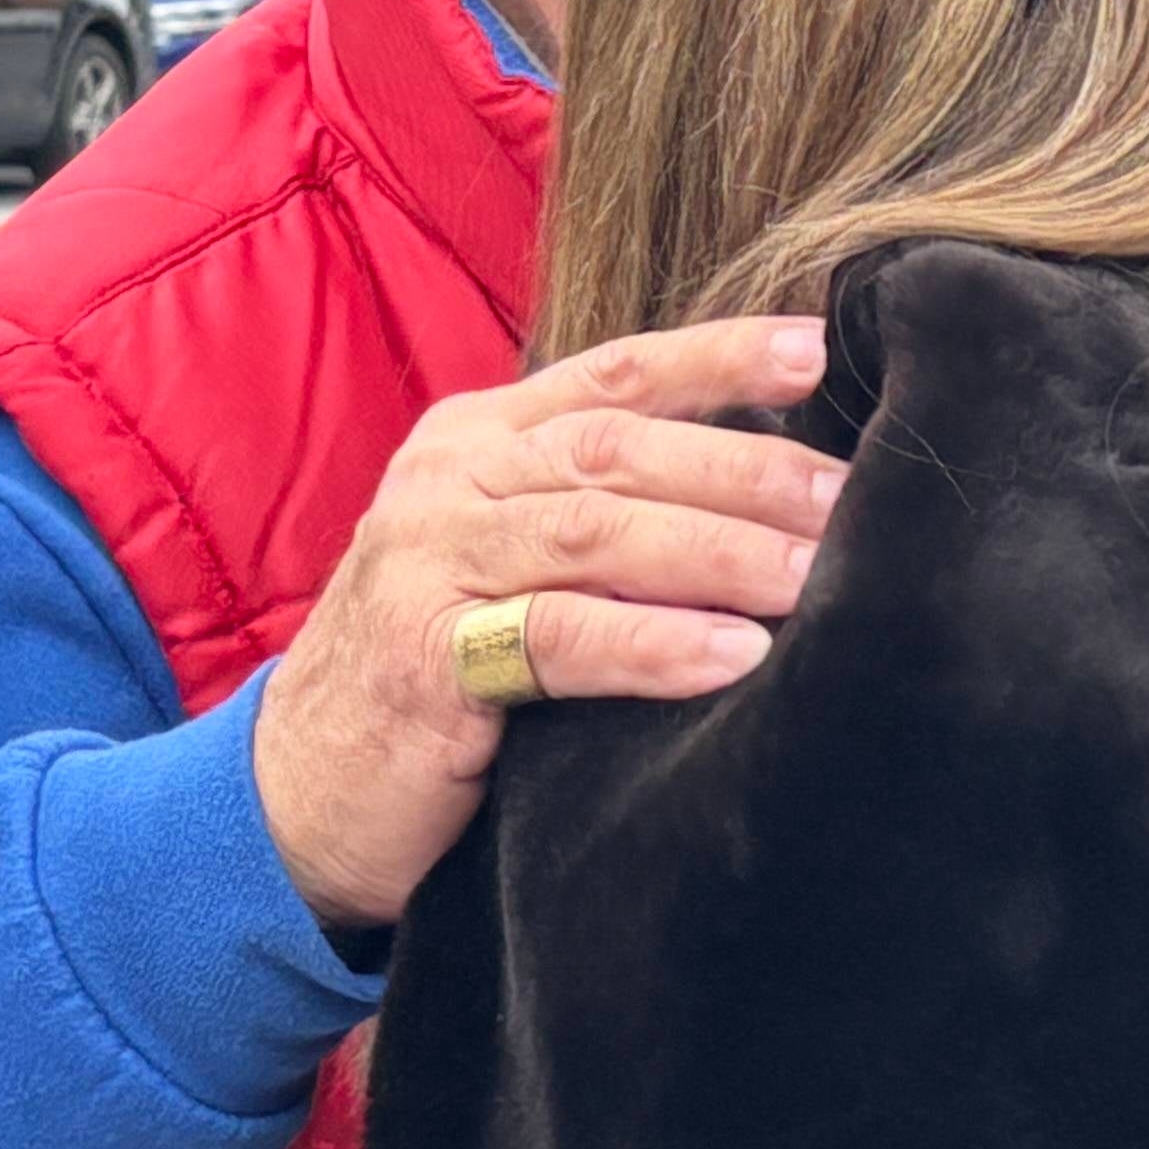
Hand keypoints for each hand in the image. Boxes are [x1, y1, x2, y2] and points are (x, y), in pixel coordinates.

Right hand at [250, 317, 842, 933]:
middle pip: (618, 451)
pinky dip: (651, 643)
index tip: (821, 354)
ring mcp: (426, 563)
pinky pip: (555, 637)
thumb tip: (775, 495)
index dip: (720, 358)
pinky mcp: (422, 659)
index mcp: (476, 440)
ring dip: (718, 551)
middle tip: (850, 501)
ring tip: (814, 578)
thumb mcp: (508, 564)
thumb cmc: (436, 674)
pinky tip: (731, 657)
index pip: (614, 377)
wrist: (298, 794)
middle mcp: (447, 482)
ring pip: (594, 532)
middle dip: (747, 470)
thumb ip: (601, 513)